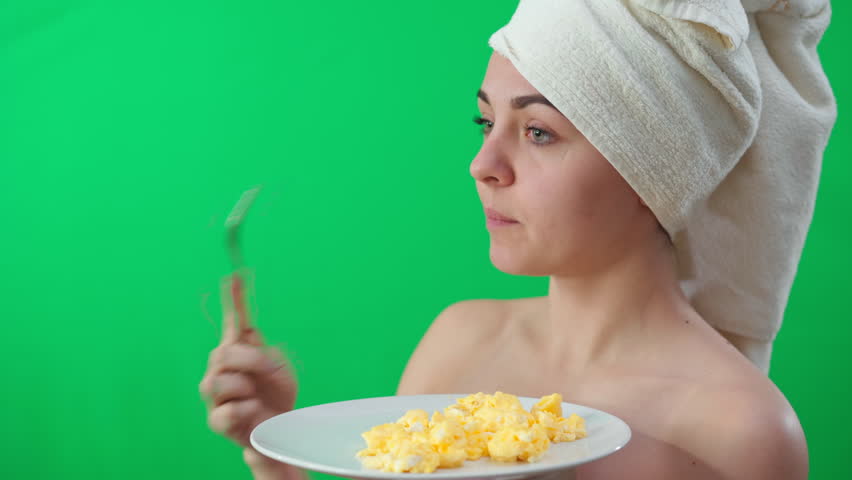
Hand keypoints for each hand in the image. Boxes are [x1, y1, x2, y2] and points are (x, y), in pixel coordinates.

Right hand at [200, 296, 299, 477]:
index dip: (234, 299)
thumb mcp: (278, 367)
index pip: (233, 322)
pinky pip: (226, 410)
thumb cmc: (276, 395)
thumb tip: (247, 332)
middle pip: (225, 352)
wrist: (281, 430)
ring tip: (256, 396)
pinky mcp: (216, 420)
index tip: (235, 276)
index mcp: (238, 352)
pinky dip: (246, 410)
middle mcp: (220, 369)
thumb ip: (260, 349)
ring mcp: (215, 395)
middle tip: (272, 369)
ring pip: (220, 381)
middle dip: (253, 359)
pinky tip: (252, 412)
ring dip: (247, 386)